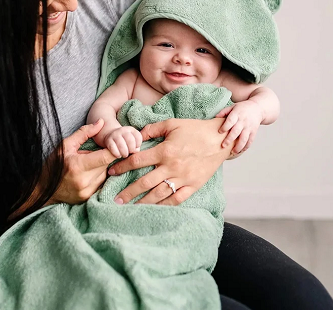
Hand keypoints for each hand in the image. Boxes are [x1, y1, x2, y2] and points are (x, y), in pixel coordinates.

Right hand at [49, 119, 116, 203]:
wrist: (42, 190)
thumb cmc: (53, 165)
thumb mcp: (65, 145)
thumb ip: (84, 133)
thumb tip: (101, 122)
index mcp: (78, 165)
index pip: (106, 157)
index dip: (113, 150)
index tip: (114, 145)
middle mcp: (84, 180)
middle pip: (107, 165)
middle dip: (104, 158)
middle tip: (93, 155)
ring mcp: (86, 191)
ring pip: (105, 174)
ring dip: (101, 168)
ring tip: (88, 165)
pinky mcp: (88, 198)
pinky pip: (101, 183)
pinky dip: (98, 177)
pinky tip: (87, 174)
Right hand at [105, 126, 142, 157]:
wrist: (111, 135)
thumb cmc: (125, 141)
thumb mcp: (133, 140)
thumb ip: (136, 146)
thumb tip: (136, 150)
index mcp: (131, 130)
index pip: (138, 136)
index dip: (138, 144)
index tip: (136, 148)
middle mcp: (123, 130)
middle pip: (130, 140)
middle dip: (131, 149)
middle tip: (130, 152)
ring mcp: (115, 135)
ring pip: (121, 144)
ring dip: (124, 152)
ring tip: (124, 155)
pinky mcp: (108, 140)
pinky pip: (113, 148)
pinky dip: (117, 154)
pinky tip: (118, 155)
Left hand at [108, 118, 232, 205]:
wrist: (220, 139)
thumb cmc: (195, 129)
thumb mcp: (172, 124)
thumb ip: (152, 128)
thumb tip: (136, 135)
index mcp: (165, 151)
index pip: (137, 161)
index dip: (122, 167)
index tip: (111, 172)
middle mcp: (172, 166)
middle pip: (144, 182)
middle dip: (128, 192)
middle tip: (115, 200)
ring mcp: (183, 178)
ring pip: (158, 194)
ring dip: (143, 202)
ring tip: (130, 208)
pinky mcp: (194, 185)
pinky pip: (176, 199)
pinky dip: (164, 205)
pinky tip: (154, 209)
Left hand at [216, 100, 262, 153]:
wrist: (258, 108)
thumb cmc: (242, 108)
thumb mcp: (233, 106)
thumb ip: (224, 112)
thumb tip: (215, 117)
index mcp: (237, 114)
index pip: (230, 121)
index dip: (225, 127)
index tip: (220, 132)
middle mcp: (243, 121)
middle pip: (236, 131)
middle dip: (229, 139)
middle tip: (223, 145)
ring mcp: (249, 127)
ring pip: (244, 138)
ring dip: (239, 146)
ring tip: (233, 152)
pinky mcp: (253, 132)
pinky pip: (250, 141)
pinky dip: (246, 147)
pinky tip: (240, 151)